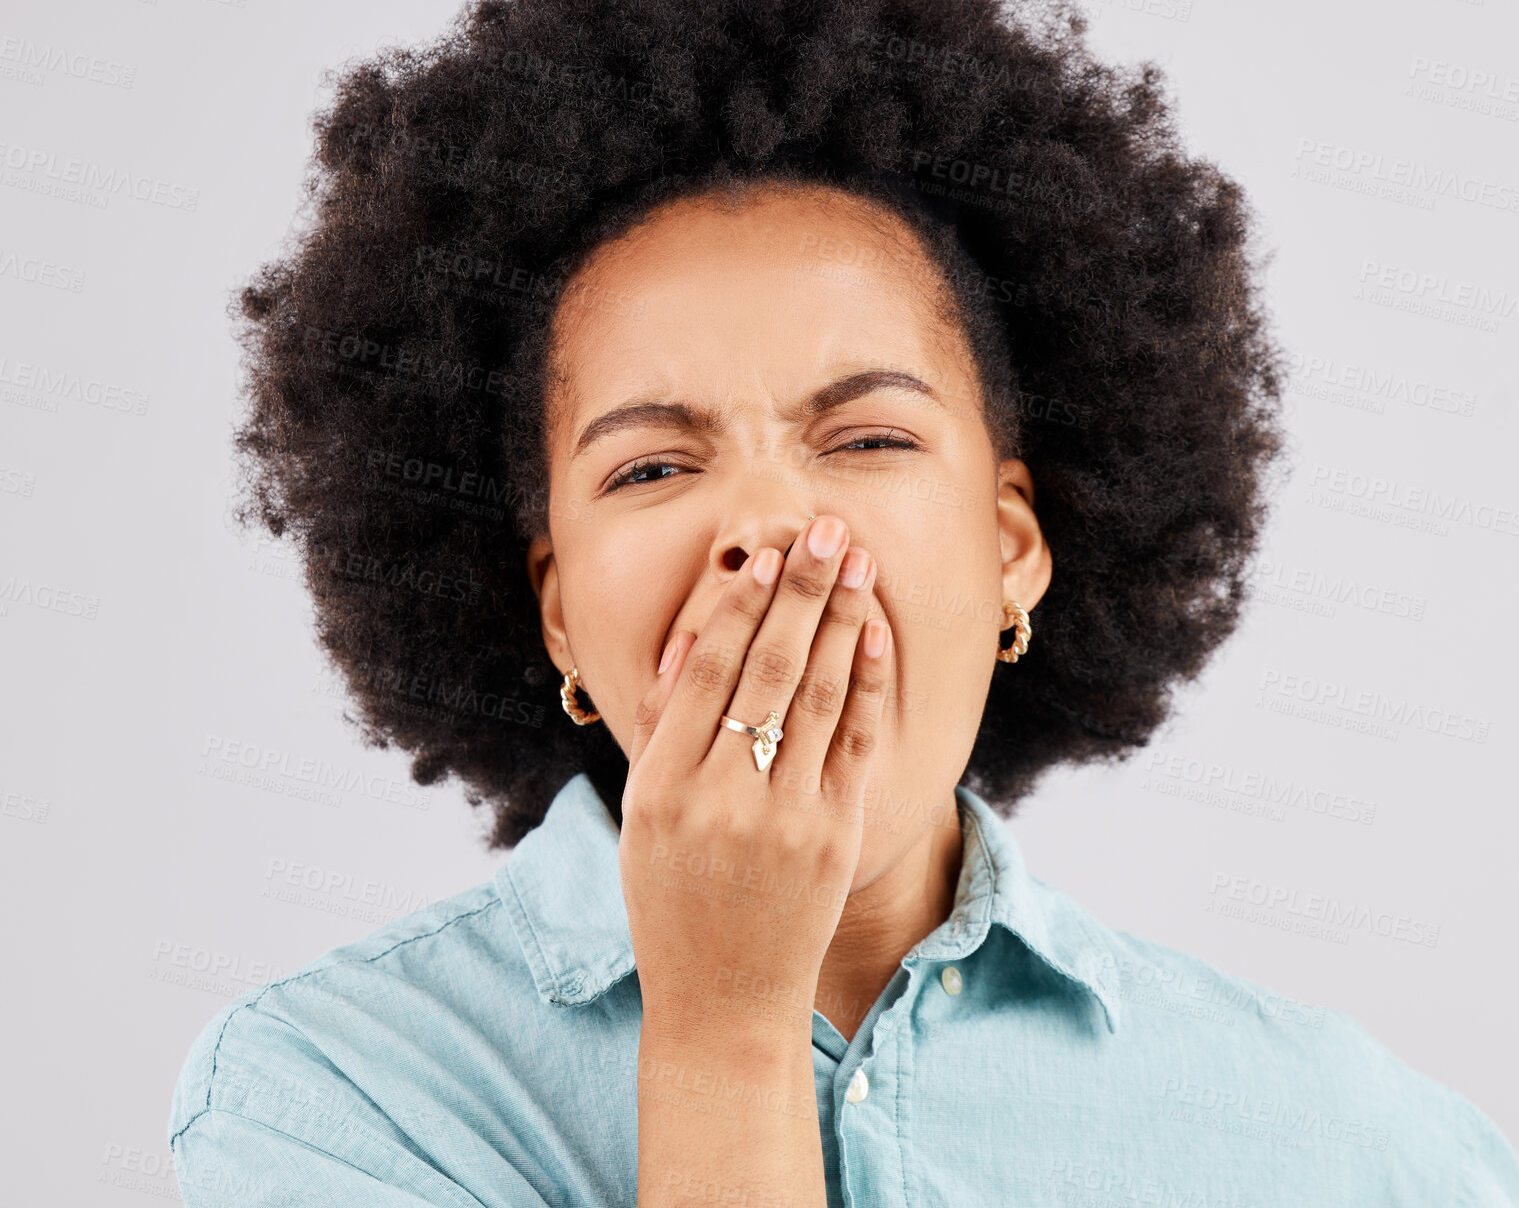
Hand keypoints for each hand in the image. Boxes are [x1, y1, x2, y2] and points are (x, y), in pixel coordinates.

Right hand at [619, 513, 892, 1043]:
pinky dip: (866, 682)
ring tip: (857, 561)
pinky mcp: (835, 836)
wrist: (724, 996)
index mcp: (660, 786)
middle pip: (769, 667)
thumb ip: (662, 728)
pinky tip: (873, 634)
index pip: (706, 670)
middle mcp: (721, 796)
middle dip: (802, 588)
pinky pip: (855, 741)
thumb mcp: (640, 816)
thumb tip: (693, 639)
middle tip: (826, 528)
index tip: (766, 554)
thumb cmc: (673, 899)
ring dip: (842, 618)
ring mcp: (784, 817)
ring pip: (820, 694)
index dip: (741, 605)